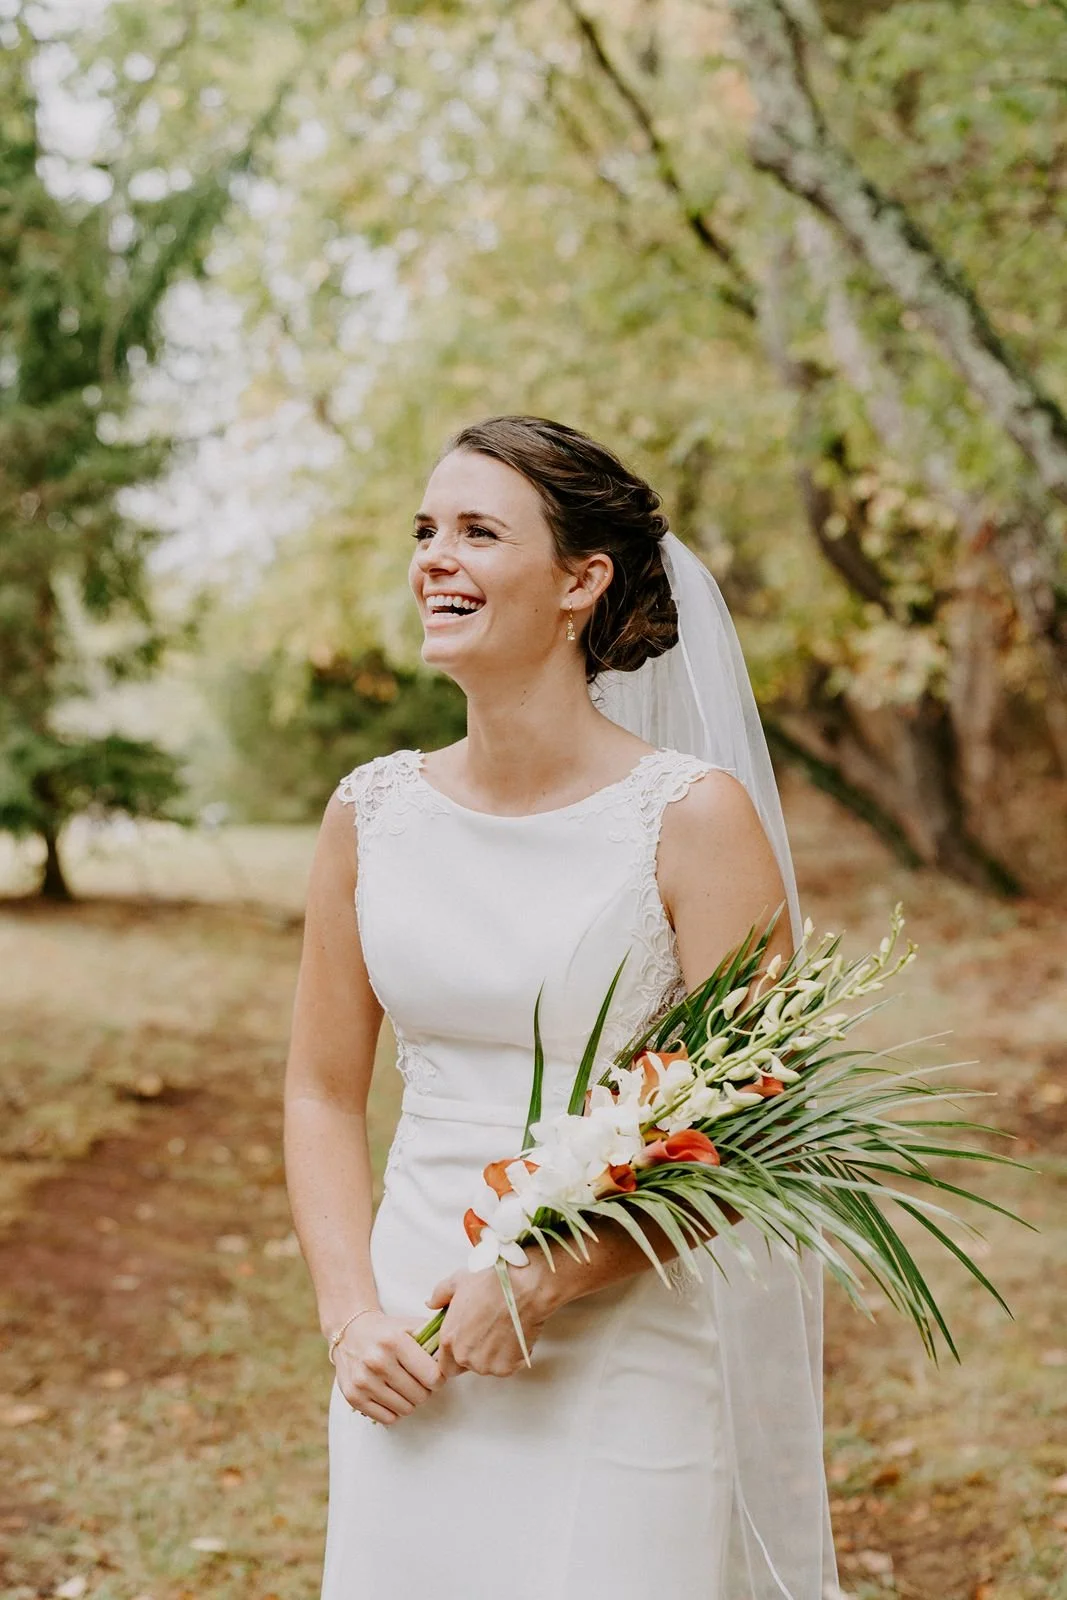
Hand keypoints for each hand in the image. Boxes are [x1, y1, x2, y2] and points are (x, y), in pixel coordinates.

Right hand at [333, 1310, 443, 1424]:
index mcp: (395, 1342)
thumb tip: (454, 1358)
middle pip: (420, 1396)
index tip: (434, 1374)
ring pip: (405, 1409)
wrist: (349, 1332)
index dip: (438, 1379)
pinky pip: (387, 1418)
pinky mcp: (353, 1396)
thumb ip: (434, 1338)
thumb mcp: (410, 1325)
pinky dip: (393, 1410)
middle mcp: (378, 1361)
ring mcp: (364, 1381)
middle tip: (418, 1380)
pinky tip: (390, 1394)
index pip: (432, 1377)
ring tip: (403, 1386)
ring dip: (409, 1401)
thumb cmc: (387, 1331)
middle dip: (424, 1390)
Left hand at [426, 1258, 558, 1379]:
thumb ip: (439, 1295)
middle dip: (475, 1355)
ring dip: (493, 1355)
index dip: (455, 1355)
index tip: (467, 1342)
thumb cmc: (491, 1282)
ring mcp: (486, 1365)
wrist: (524, 1287)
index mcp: (449, 1339)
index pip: (444, 1365)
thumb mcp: (458, 1281)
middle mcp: (465, 1357)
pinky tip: (514, 1335)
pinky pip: (506, 1366)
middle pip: (466, 1367)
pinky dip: (511, 1356)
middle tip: (487, 1333)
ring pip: (487, 1367)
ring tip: (502, 1330)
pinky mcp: (507, 1368)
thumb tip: (430, 1303)